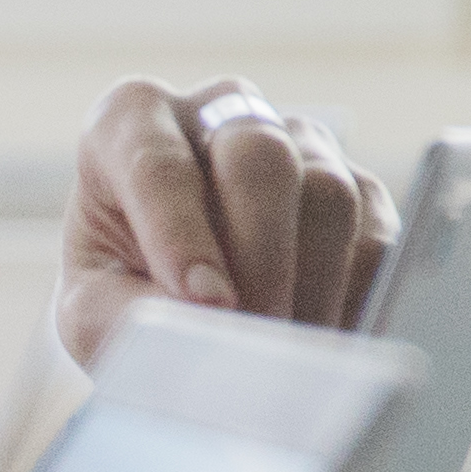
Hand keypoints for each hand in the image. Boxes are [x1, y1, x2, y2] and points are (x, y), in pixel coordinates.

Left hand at [59, 76, 394, 367]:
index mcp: (131, 122)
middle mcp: (218, 114)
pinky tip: (326, 345)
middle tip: (255, 336)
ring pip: (329, 193)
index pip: (158, 162)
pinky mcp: (358, 189)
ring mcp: (298, 143)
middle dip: (261, 256)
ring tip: (284, 358)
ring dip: (311, 288)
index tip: (202, 300)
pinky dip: (355, 299)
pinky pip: (376, 236)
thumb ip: (126, 315)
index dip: (182, 234)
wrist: (171, 312)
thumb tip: (205, 326)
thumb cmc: (117, 298)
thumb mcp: (94, 311)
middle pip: (259, 157)